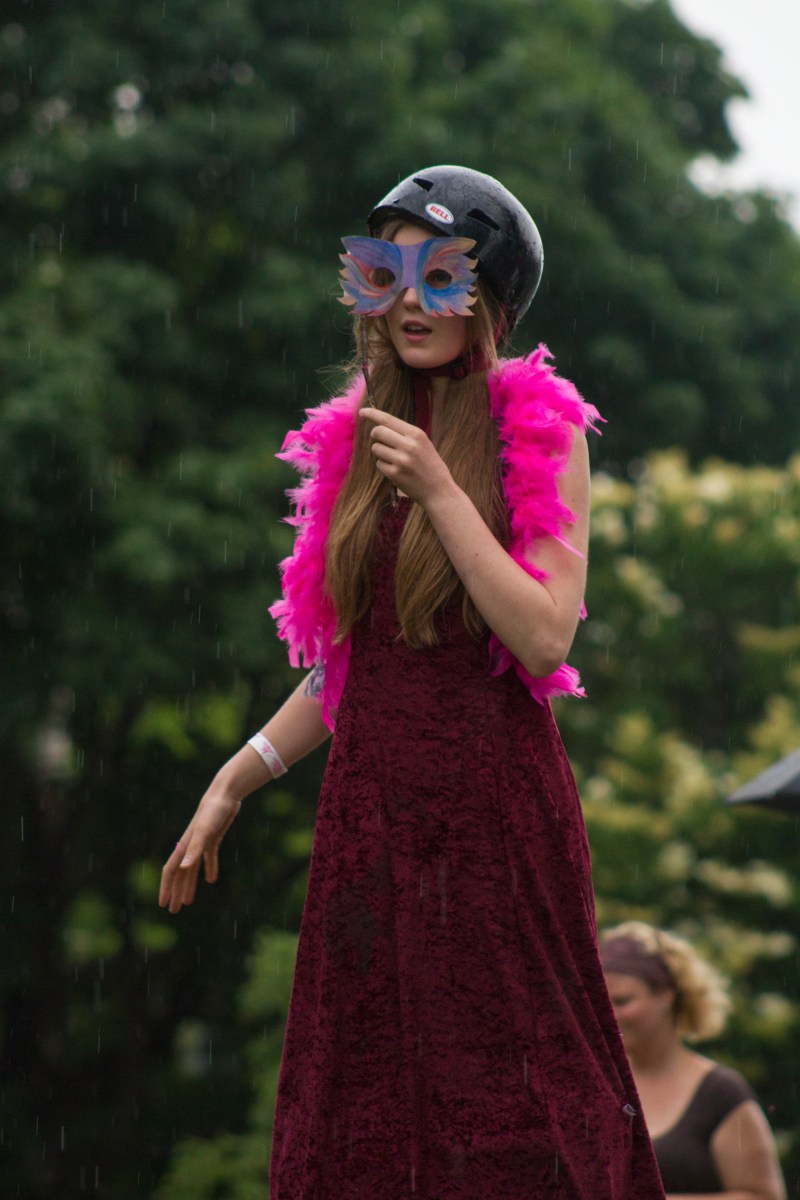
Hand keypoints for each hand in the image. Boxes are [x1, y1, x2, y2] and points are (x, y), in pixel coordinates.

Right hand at [159, 785, 241, 913]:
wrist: (225, 795)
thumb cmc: (213, 812)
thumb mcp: (204, 833)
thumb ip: (194, 851)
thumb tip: (184, 869)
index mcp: (185, 847)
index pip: (172, 871)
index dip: (166, 888)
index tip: (162, 904)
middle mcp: (190, 847)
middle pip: (180, 874)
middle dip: (175, 892)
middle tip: (173, 910)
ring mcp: (201, 843)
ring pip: (192, 869)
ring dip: (189, 886)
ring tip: (188, 902)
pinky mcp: (213, 839)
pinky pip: (209, 858)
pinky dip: (209, 869)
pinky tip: (211, 880)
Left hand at [359, 407, 452, 505]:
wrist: (439, 491)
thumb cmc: (431, 466)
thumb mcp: (424, 444)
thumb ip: (405, 434)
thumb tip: (381, 426)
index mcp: (416, 434)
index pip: (388, 419)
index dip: (372, 414)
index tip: (362, 412)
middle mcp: (408, 445)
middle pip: (378, 432)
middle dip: (375, 435)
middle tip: (380, 440)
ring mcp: (400, 460)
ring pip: (376, 448)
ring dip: (380, 452)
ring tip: (394, 459)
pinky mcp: (394, 474)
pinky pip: (379, 464)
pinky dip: (384, 466)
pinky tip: (397, 471)